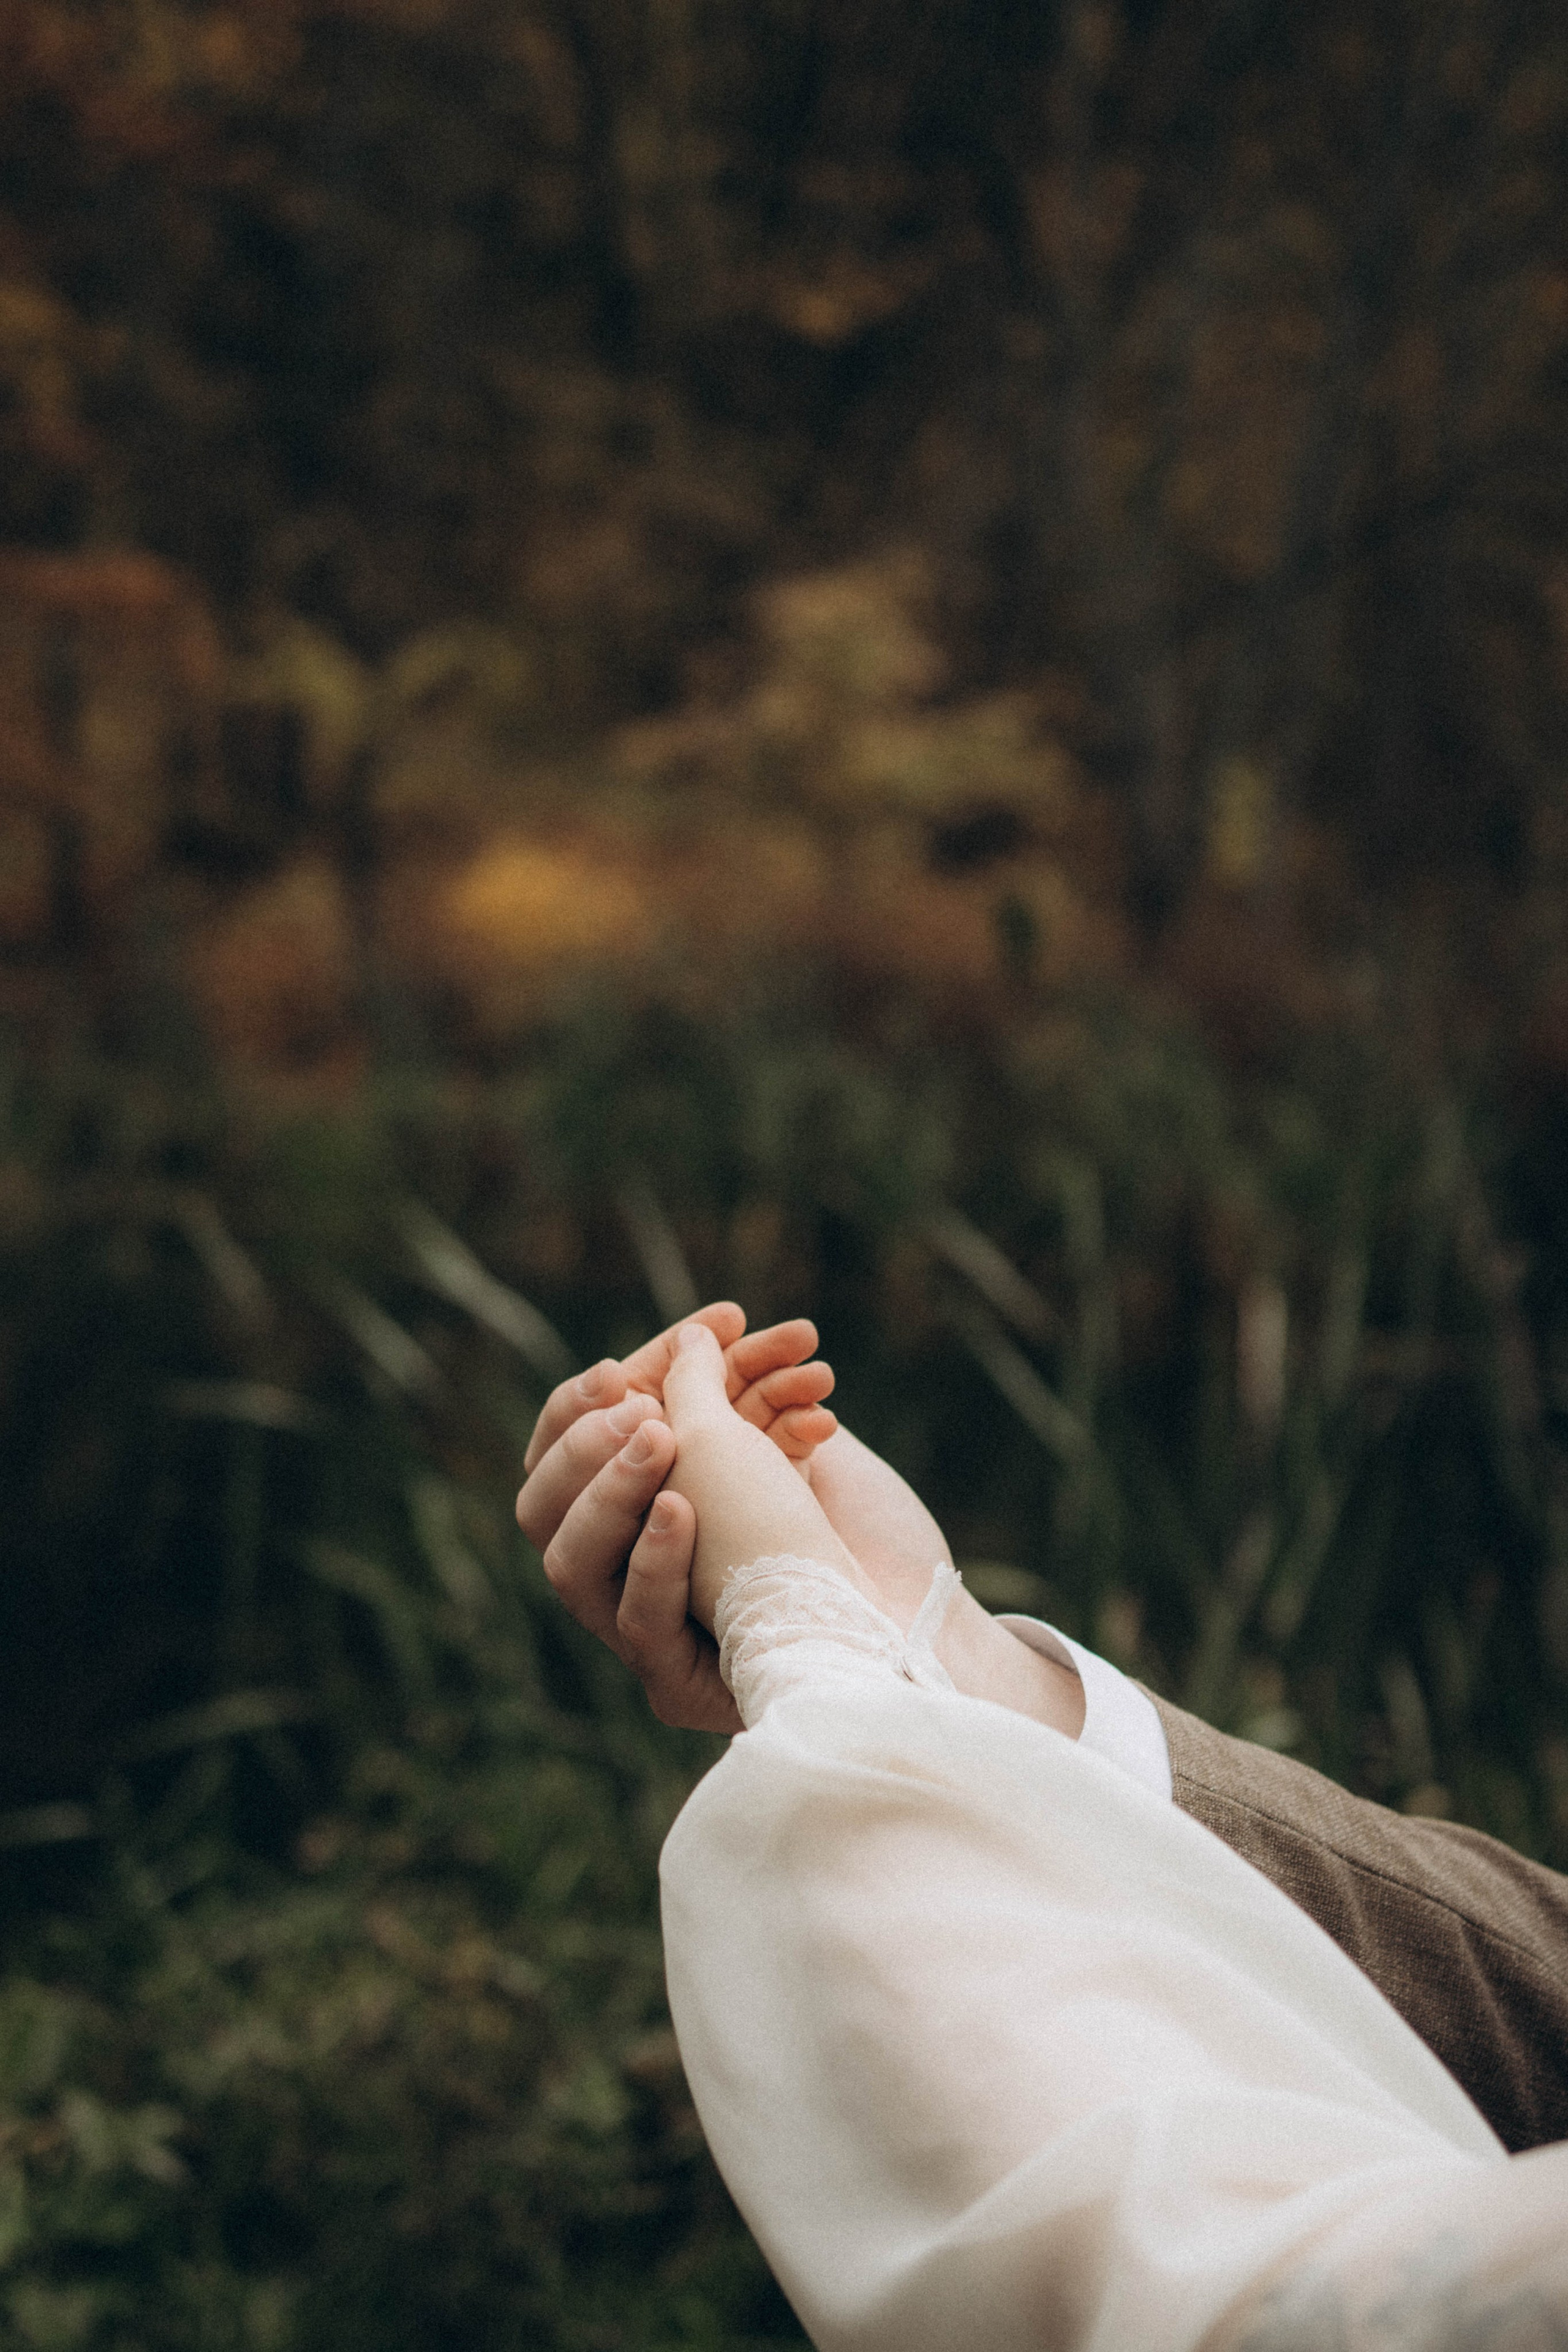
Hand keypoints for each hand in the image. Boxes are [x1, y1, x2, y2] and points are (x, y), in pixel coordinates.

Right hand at [515, 1304, 834, 1731]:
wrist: (925, 1623)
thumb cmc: (855, 1525)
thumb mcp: (777, 1441)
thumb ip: (714, 1391)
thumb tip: (696, 1335)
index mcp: (642, 1510)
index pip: (563, 1459)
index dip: (573, 1414)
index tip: (615, 1373)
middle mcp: (637, 1573)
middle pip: (551, 1511)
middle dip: (586, 1450)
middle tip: (645, 1414)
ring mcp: (656, 1630)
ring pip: (576, 1564)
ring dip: (615, 1491)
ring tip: (661, 1439)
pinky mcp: (684, 1680)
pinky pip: (640, 1622)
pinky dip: (655, 1559)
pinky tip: (680, 1512)